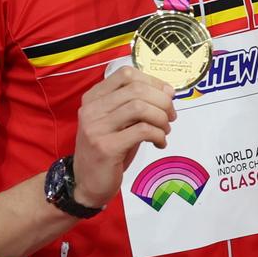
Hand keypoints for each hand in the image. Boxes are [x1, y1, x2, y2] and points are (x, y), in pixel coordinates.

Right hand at [73, 67, 176, 207]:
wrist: (87, 182)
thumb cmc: (109, 148)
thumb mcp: (120, 121)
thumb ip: (137, 104)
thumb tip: (168, 91)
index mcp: (94, 97)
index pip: (126, 74)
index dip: (153, 81)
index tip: (167, 95)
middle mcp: (92, 109)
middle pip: (137, 89)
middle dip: (163, 101)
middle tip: (171, 116)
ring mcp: (96, 127)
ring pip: (140, 108)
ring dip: (161, 118)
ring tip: (165, 130)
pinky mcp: (106, 147)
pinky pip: (142, 130)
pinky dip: (159, 135)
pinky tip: (159, 143)